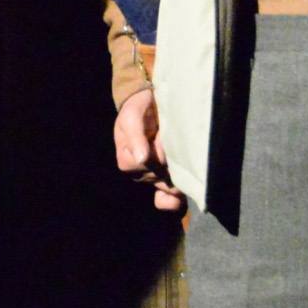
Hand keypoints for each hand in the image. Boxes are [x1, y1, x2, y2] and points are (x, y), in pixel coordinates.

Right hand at [114, 89, 184, 211]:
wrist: (150, 106)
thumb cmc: (139, 110)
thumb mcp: (132, 116)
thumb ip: (134, 136)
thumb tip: (141, 158)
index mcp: (127, 160)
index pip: (150, 163)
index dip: (160, 148)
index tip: (161, 131)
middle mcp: (140, 174)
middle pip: (161, 176)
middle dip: (172, 158)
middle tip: (172, 139)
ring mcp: (154, 180)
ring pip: (170, 186)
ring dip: (180, 172)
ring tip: (180, 151)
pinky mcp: (168, 183)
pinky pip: (169, 202)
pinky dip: (174, 201)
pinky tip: (180, 196)